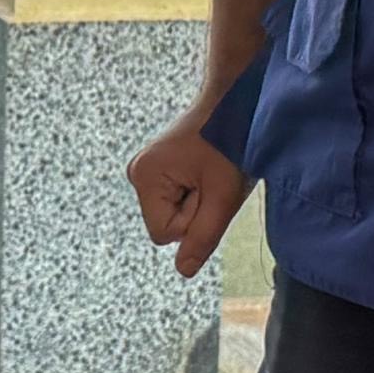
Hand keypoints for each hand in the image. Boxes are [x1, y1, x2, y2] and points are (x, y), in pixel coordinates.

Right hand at [128, 114, 246, 278]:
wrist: (236, 101)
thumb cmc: (232, 143)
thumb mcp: (223, 196)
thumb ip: (202, 236)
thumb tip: (184, 271)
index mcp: (145, 177)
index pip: (165, 234)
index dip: (194, 221)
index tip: (210, 190)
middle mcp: (137, 172)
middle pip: (166, 224)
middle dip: (195, 210)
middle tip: (214, 178)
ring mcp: (146, 169)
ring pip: (173, 212)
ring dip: (198, 200)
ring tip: (213, 171)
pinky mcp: (158, 167)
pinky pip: (176, 198)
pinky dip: (195, 190)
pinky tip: (206, 169)